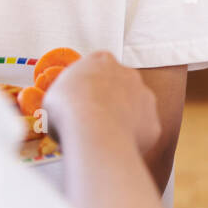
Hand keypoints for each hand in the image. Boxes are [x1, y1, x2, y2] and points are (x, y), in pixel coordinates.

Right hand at [42, 50, 161, 156]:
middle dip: (108, 101)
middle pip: (119, 87)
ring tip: (102, 137)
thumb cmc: (70, 110)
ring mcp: (144, 97)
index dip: (89, 85)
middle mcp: (128, 74)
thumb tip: (64, 107)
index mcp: (102, 61)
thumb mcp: (55, 94)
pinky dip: (130, 140)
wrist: (94, 130)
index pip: (98, 66)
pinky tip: (114, 147)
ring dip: (122, 120)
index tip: (80, 99)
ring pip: (134, 109)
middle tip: (91, 121)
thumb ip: (67, 93)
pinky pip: (141, 132)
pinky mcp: (152, 122)